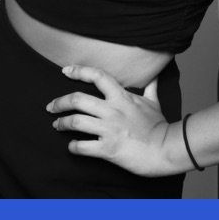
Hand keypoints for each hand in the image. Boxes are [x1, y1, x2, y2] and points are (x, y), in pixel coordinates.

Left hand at [46, 70, 182, 176]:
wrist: (167, 149)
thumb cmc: (160, 127)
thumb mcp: (155, 103)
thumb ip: (150, 88)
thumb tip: (154, 75)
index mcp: (122, 97)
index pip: (97, 76)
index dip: (78, 70)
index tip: (65, 71)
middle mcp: (112, 110)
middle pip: (77, 99)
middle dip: (59, 102)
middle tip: (51, 107)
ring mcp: (109, 129)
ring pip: (75, 121)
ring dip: (62, 123)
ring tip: (56, 126)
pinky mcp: (108, 149)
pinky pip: (82, 146)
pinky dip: (72, 146)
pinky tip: (71, 146)